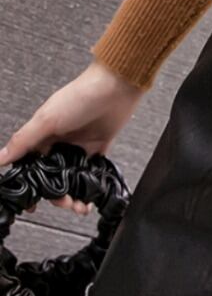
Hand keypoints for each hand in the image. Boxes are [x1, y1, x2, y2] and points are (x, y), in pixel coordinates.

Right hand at [0, 59, 144, 214]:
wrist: (116, 88)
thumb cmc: (79, 96)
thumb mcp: (46, 119)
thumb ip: (24, 140)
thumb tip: (0, 159)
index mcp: (42, 136)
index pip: (29, 165)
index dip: (30, 185)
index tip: (31, 203)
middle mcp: (59, 143)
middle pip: (52, 176)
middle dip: (56, 194)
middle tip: (63, 203)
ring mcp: (79, 147)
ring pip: (72, 177)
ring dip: (75, 194)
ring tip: (79, 206)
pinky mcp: (98, 148)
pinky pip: (92, 172)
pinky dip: (91, 185)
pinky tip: (92, 197)